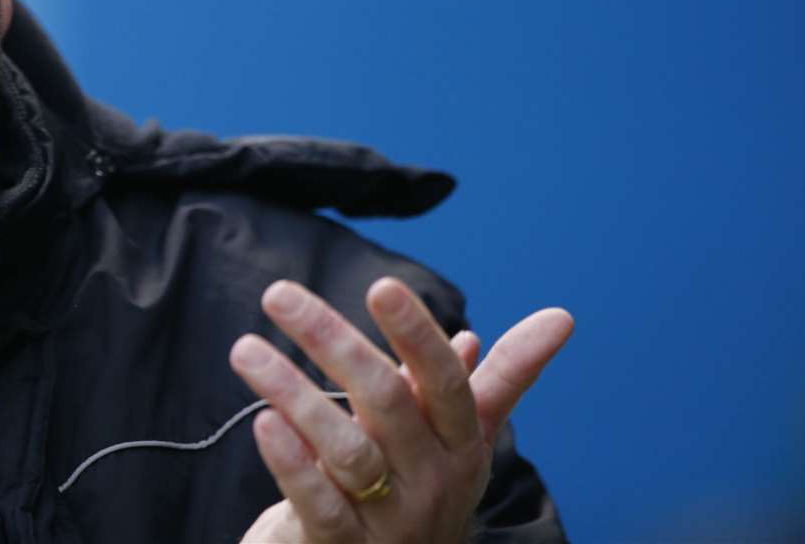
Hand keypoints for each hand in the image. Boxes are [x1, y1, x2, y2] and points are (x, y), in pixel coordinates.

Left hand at [229, 277, 572, 542]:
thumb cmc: (420, 491)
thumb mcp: (462, 439)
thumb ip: (500, 380)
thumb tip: (558, 319)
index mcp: (460, 446)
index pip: (445, 383)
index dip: (416, 334)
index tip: (381, 285)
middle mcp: (431, 482)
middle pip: (387, 403)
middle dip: (333, 342)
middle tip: (279, 294)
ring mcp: (389, 520)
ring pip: (348, 451)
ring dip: (292, 393)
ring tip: (247, 350)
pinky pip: (319, 504)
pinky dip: (291, 462)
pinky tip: (263, 422)